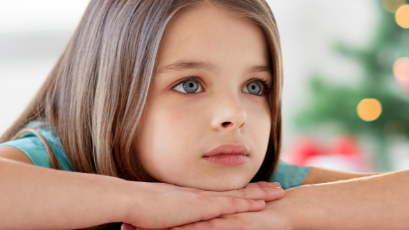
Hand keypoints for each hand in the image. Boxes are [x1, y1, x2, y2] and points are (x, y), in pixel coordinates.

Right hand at [120, 181, 284, 229]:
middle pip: (236, 191)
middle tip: (278, 188)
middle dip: (258, 190)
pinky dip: (245, 204)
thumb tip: (172, 220)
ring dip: (259, 194)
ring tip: (279, 192)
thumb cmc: (137, 208)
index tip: (257, 190)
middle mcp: (201, 195)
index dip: (242, 192)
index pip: (223, 194)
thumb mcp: (160, 213)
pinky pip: (228, 206)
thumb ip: (171, 215)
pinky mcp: (199, 208)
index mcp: (193, 197)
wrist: (129, 199)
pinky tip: (260, 205)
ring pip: (238, 196)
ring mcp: (201, 200)